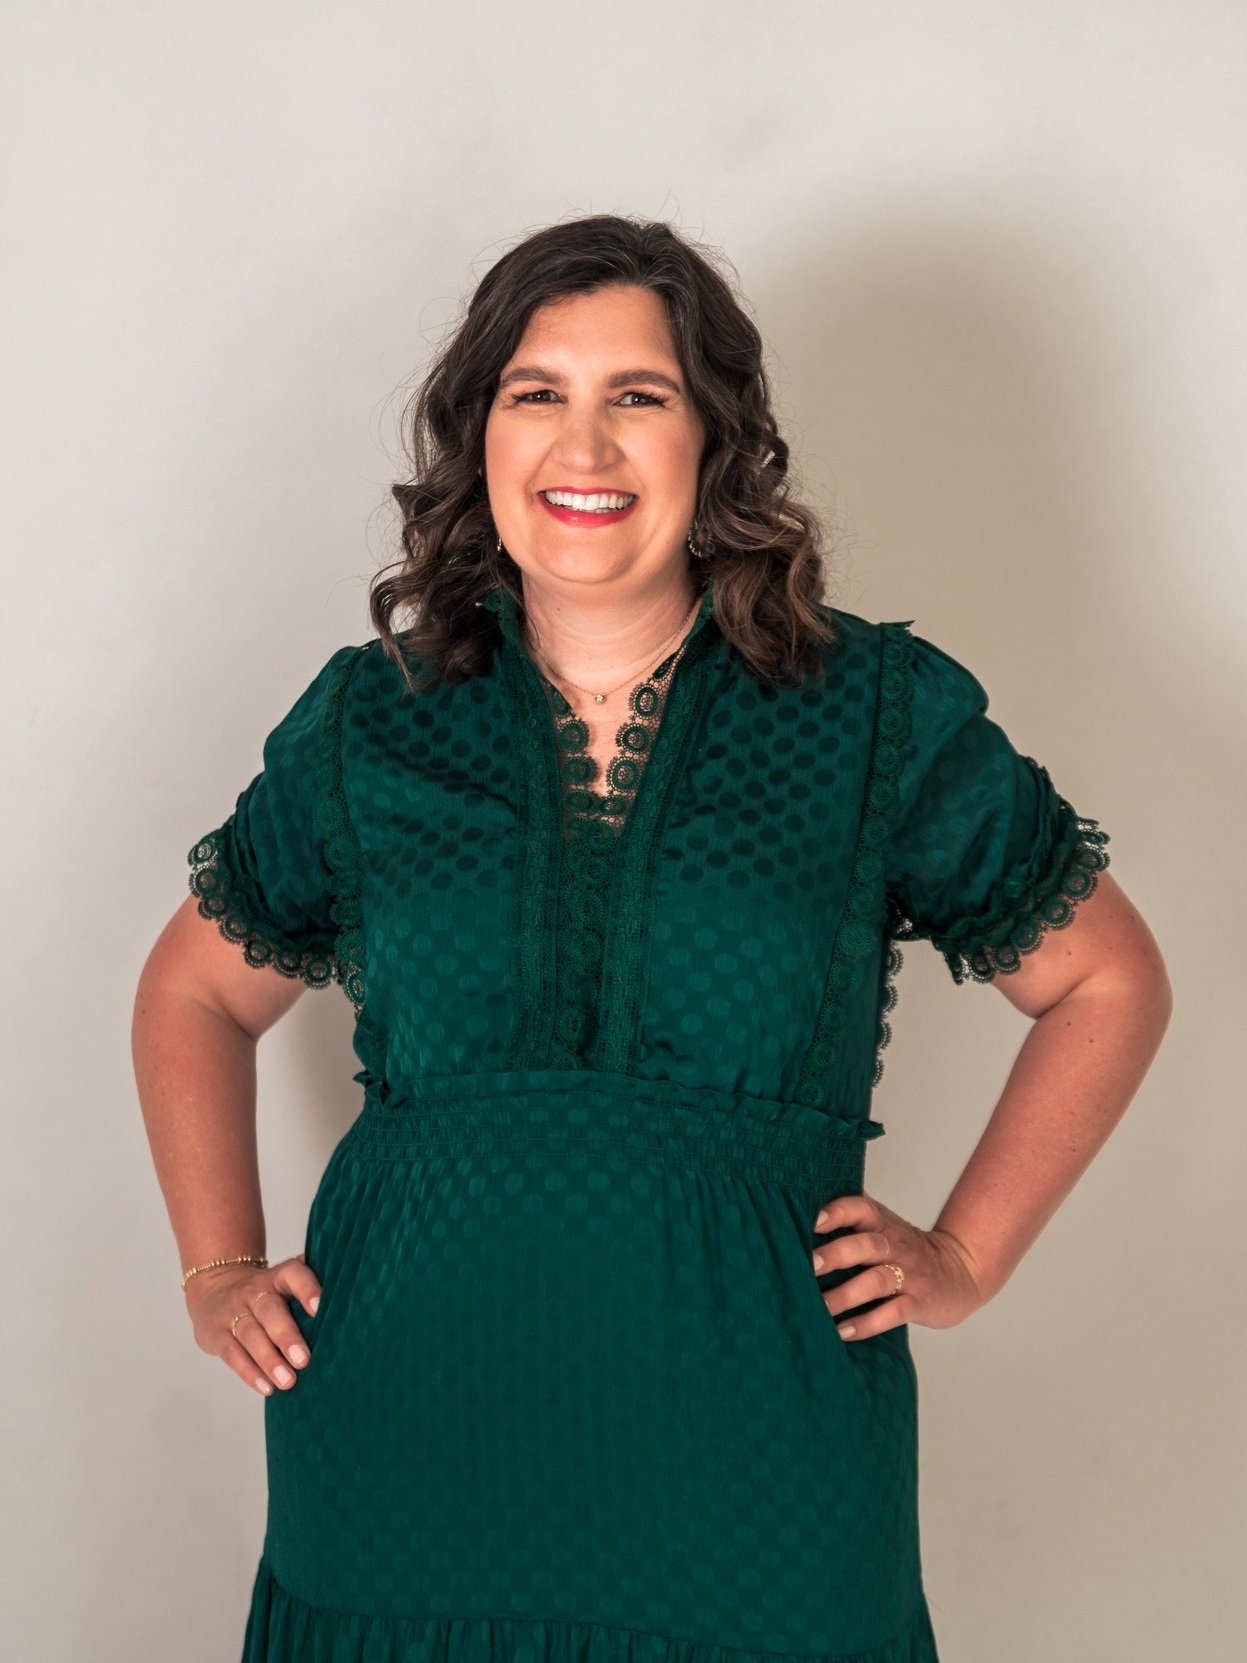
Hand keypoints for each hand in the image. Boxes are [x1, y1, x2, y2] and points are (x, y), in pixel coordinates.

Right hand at [184, 1252, 321, 1397]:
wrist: (214, 1286)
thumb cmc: (267, 1291)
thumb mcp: (285, 1279)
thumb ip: (313, 1284)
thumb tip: (354, 1293)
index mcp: (278, 1276)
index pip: (293, 1275)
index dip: (306, 1289)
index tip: (320, 1309)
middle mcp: (254, 1291)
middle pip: (269, 1310)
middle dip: (286, 1336)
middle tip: (304, 1360)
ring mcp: (232, 1312)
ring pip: (250, 1334)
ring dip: (269, 1360)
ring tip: (288, 1382)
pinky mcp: (217, 1334)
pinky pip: (232, 1354)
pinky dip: (249, 1373)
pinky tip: (267, 1388)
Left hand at [811, 1190, 984, 1340]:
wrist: (961, 1270)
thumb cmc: (906, 1248)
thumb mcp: (884, 1225)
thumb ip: (851, 1216)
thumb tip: (800, 1204)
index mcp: (882, 1222)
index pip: (859, 1209)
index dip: (836, 1212)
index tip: (811, 1220)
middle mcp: (895, 1245)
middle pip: (866, 1245)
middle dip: (836, 1254)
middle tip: (808, 1266)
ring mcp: (908, 1275)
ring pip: (876, 1281)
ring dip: (845, 1295)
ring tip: (818, 1308)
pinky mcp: (918, 1303)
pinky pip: (892, 1314)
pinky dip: (867, 1323)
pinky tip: (843, 1332)